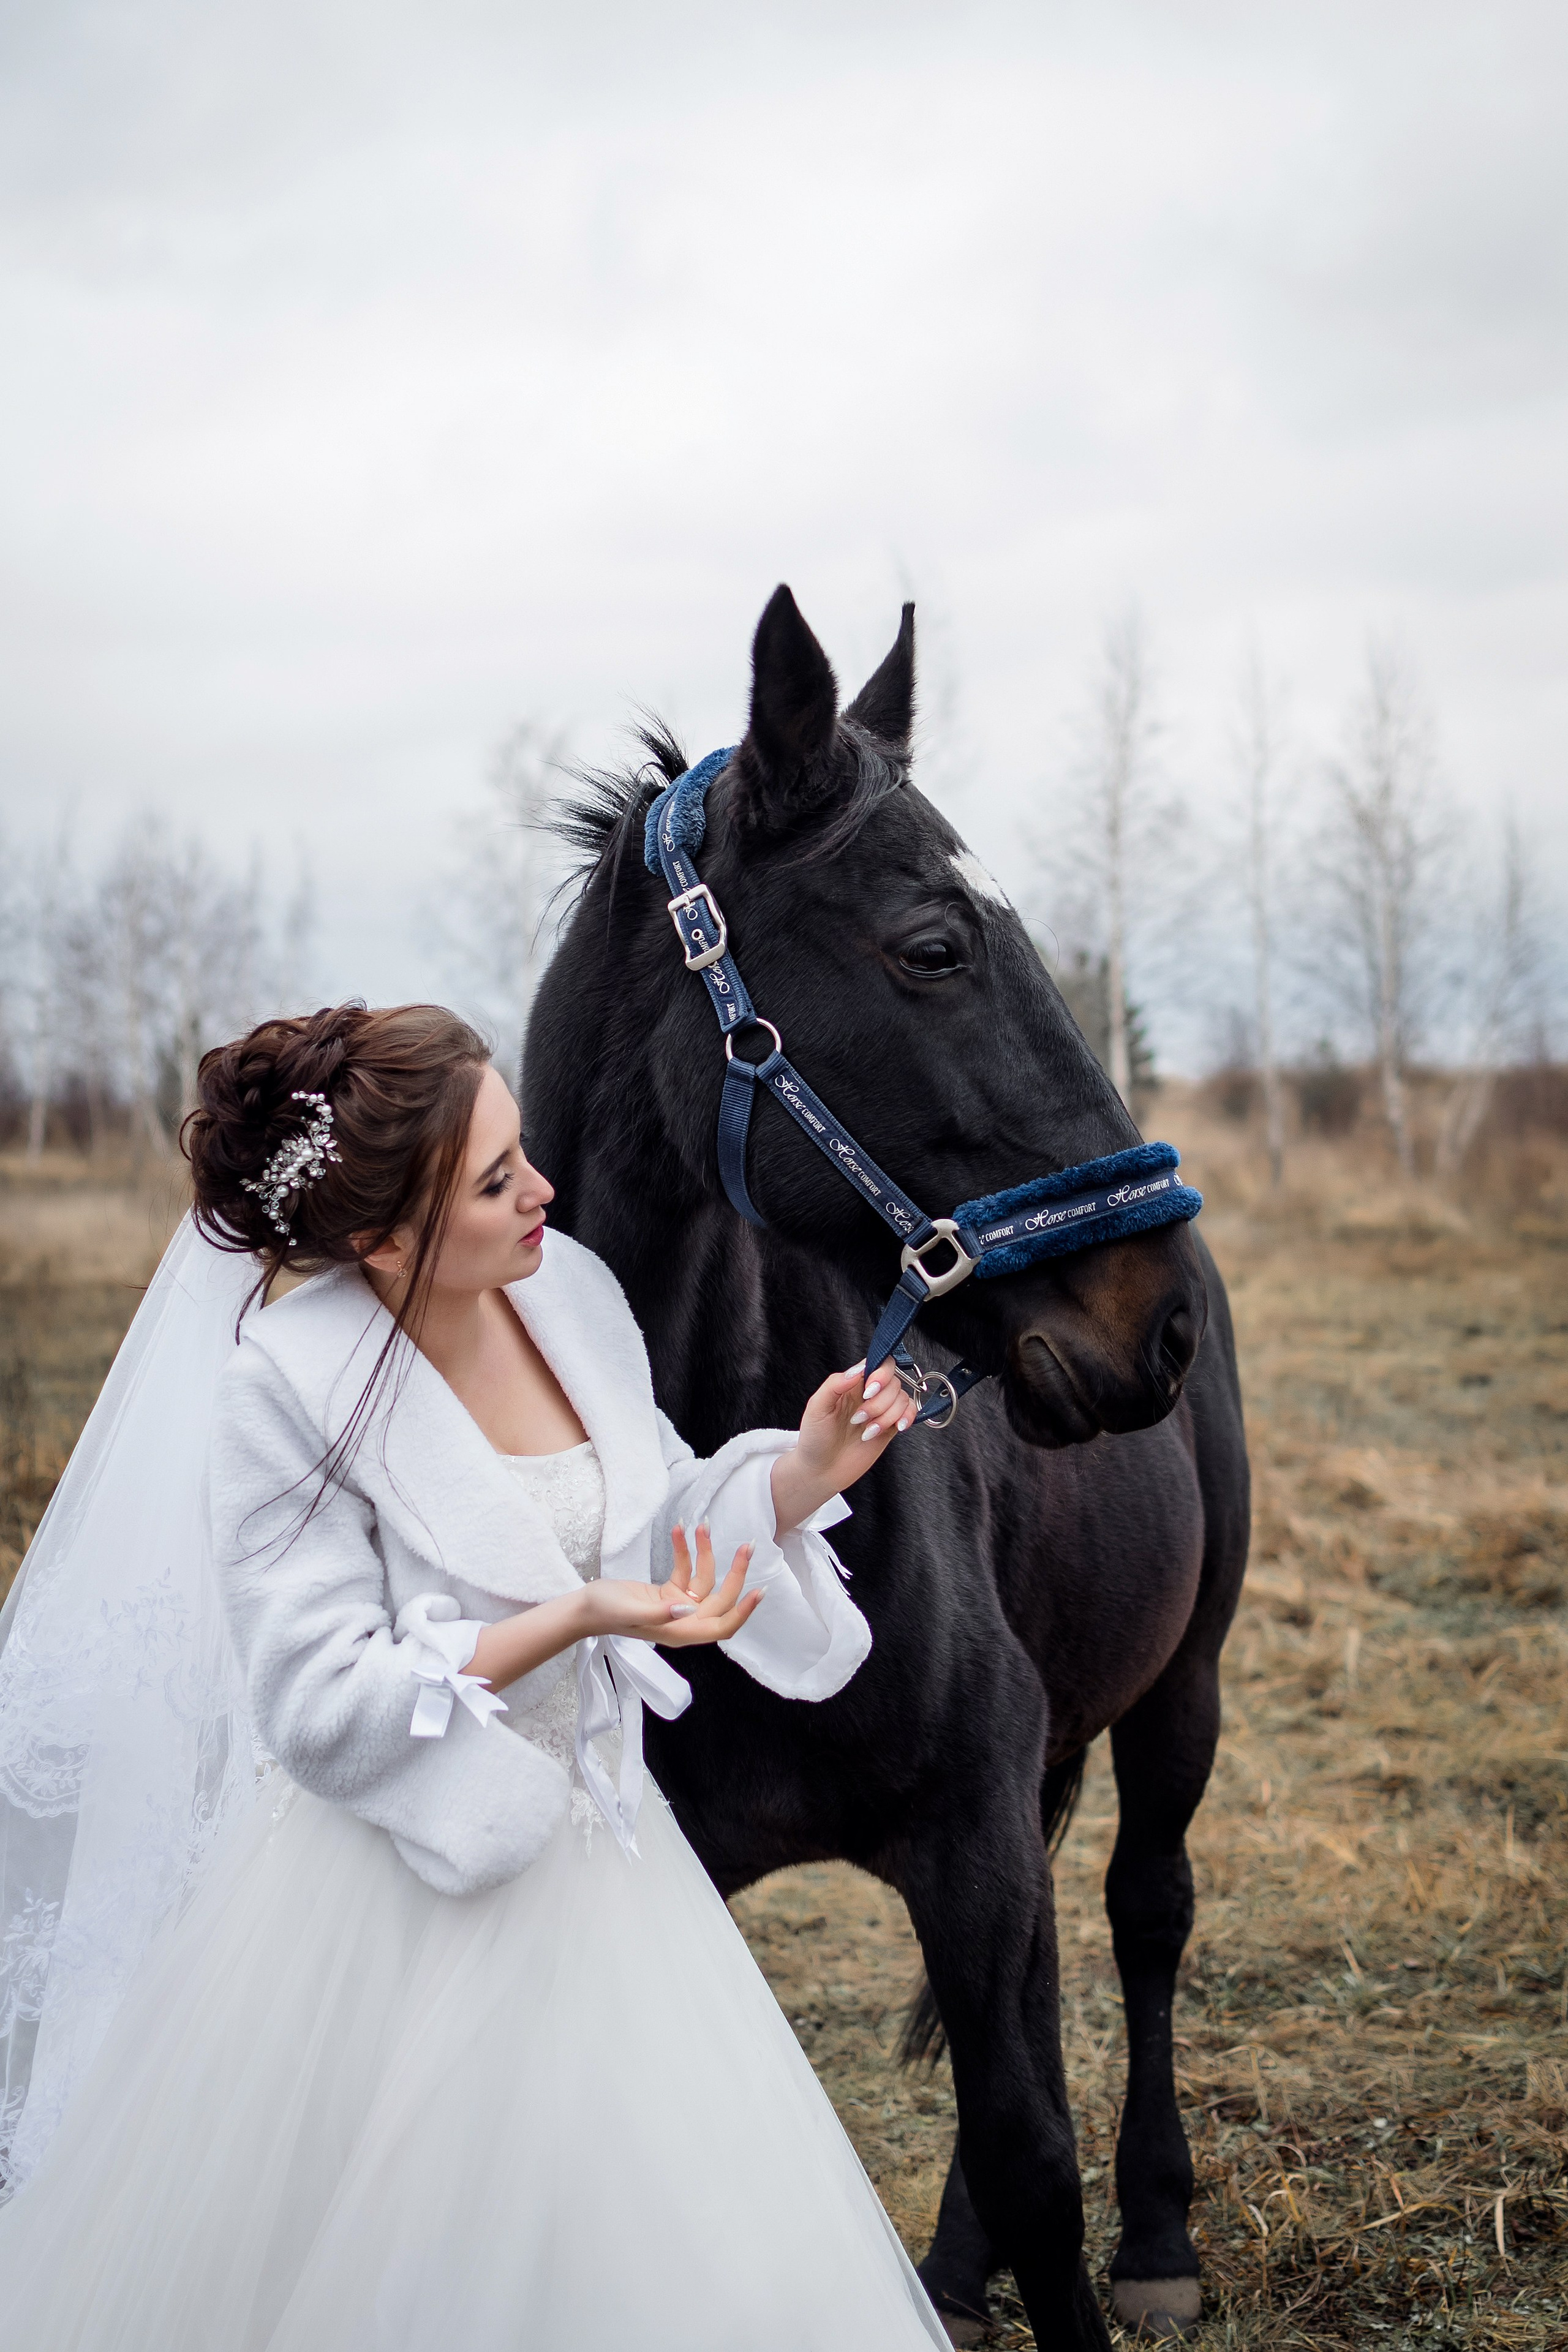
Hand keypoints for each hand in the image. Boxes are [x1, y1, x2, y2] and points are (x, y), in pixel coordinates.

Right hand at [579, 1524, 764, 1648]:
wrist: (584, 1607)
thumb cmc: (605, 1612)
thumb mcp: (631, 1611)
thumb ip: (661, 1613)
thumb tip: (690, 1607)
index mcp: (680, 1632)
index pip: (721, 1626)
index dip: (742, 1612)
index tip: (758, 1590)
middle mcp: (685, 1620)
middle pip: (721, 1598)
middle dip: (735, 1572)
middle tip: (747, 1545)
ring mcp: (679, 1605)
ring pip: (705, 1579)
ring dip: (705, 1551)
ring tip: (701, 1524)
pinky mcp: (669, 1591)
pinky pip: (685, 1569)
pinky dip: (684, 1550)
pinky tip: (679, 1530)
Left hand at [769, 1356, 913, 1532]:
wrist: (821, 1471)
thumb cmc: (814, 1439)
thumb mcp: (817, 1407)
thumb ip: (835, 1384)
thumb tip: (859, 1370)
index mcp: (851, 1384)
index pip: (877, 1364)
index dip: (880, 1374)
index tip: (868, 1391)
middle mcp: (868, 1395)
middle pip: (893, 1381)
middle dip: (879, 1402)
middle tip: (858, 1419)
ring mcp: (880, 1411)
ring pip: (902, 1398)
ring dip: (887, 1416)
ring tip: (867, 1432)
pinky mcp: (890, 1428)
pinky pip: (909, 1413)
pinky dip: (907, 1418)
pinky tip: (897, 1428)